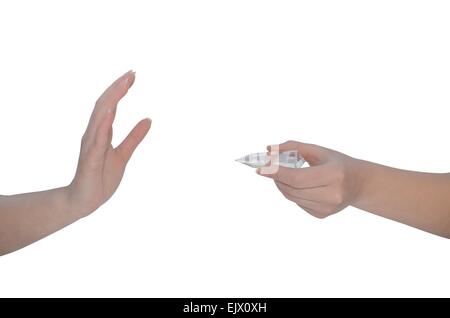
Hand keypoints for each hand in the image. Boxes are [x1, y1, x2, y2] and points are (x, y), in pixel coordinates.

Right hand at [68, 71, 150, 215]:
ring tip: (122, 85)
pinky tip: (111, 112)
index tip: (133, 75)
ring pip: (99, 118)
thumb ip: (134, 137)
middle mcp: (93, 134)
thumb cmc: (101, 177)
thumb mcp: (124, 154)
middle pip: (103, 105)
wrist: (85, 201)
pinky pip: (97, 140)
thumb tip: (149, 119)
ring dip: (111, 100)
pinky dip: (104, 124)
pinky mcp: (91, 160)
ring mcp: (90, 146)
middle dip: (117, 88)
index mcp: (101, 132)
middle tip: (131, 74)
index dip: (120, 89)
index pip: (110, 105)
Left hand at [257, 140, 365, 217]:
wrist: (359, 183)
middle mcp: (333, 194)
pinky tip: (300, 185)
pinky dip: (292, 193)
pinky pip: (298, 203)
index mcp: (334, 175)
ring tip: (284, 175)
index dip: (276, 173)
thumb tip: (269, 149)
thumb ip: (293, 147)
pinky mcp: (323, 215)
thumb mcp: (319, 150)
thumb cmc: (337, 163)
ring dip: (282, 185)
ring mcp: (328, 208)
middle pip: (292, 189)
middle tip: (269, 168)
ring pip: (292, 198)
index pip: (297, 178)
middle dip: (277, 178)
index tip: (261, 168)